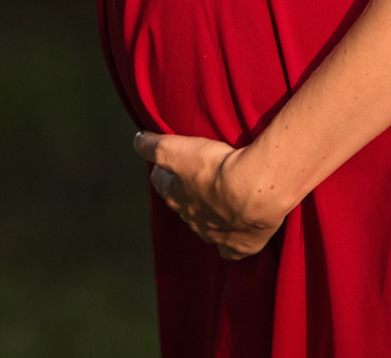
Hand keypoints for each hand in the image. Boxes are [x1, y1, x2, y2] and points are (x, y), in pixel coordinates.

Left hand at [133, 130, 289, 258]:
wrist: (252, 192)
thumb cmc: (215, 168)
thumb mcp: (176, 149)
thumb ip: (153, 146)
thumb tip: (137, 141)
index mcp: (175, 196)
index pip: (161, 182)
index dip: (165, 170)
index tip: (172, 160)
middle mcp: (191, 219)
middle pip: (184, 204)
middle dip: (189, 191)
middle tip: (203, 176)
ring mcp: (214, 235)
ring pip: (206, 226)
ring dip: (211, 214)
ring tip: (224, 199)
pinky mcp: (238, 246)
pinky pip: (229, 250)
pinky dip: (229, 244)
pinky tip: (234, 236)